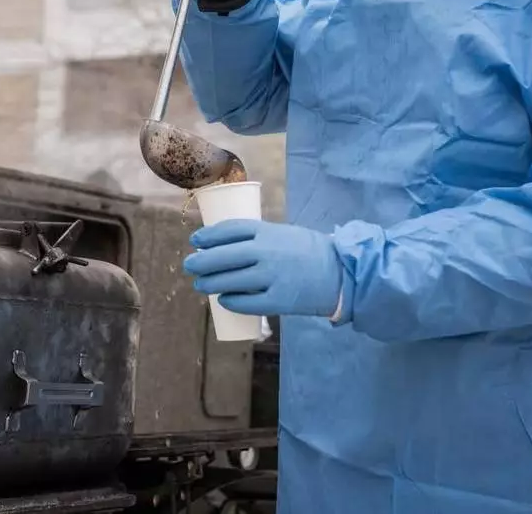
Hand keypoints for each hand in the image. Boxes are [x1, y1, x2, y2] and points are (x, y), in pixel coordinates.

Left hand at [183, 219, 346, 317]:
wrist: (341, 273)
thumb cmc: (311, 251)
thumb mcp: (284, 233)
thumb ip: (260, 237)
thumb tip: (226, 245)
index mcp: (267, 231)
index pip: (229, 230)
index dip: (209, 236)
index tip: (196, 241)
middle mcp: (266, 252)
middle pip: (223, 256)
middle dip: (201, 262)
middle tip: (189, 266)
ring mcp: (271, 277)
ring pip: (230, 281)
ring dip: (210, 283)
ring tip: (200, 284)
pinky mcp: (278, 300)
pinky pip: (247, 302)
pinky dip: (231, 301)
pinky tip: (223, 300)